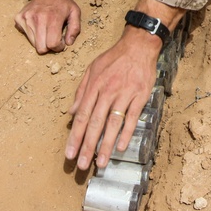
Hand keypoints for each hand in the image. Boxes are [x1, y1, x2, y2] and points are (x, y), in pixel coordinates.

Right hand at [14, 0, 80, 53]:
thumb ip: (75, 28)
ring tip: (46, 30)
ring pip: (33, 44)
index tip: (61, 42)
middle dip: (49, 47)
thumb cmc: (62, 3)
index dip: (58, 47)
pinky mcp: (19, 19)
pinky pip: (26, 36)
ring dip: (41, 40)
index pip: (52, 44)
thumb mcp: (75, 12)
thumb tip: (68, 43)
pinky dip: (33, 34)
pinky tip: (38, 25)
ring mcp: (26, 19)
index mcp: (53, 18)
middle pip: (41, 48)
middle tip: (53, 37)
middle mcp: (37, 19)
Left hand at [65, 0, 184, 170]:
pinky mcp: (140, 95)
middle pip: (95, 123)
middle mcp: (108, 91)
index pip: (81, 116)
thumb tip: (71, 112)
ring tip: (101, 162)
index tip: (70, 153)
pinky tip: (121, 147)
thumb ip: (81, 91)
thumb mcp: (92, 69)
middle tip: (81, 165)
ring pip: (113, 123)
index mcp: (94, 86)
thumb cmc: (114, 58)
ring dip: (106, 145)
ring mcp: (125, 94)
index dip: (75, 136)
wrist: (139, 45)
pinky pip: (132, 117)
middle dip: (87, 146)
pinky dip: (126, 132)